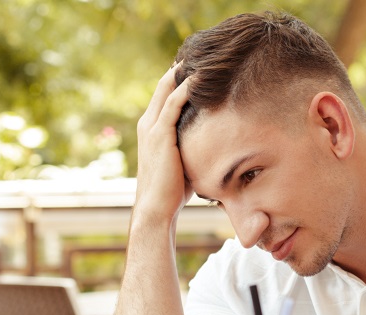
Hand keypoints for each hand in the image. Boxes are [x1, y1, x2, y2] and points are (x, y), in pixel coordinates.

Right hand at [132, 63, 193, 228]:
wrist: (156, 209)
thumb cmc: (173, 193)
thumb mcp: (184, 162)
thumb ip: (193, 147)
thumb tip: (218, 145)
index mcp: (151, 129)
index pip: (164, 95)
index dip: (178, 79)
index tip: (197, 67)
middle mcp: (148, 124)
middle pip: (164, 84)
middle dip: (181, 68)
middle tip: (202, 53)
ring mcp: (152, 127)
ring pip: (167, 87)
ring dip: (184, 70)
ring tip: (203, 56)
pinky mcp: (160, 133)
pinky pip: (174, 101)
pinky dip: (187, 86)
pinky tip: (201, 76)